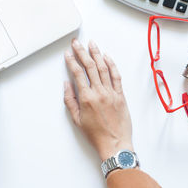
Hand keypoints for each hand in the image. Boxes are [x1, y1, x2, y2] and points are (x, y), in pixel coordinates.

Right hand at [64, 39, 132, 160]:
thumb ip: (70, 100)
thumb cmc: (96, 135)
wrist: (115, 144)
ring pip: (103, 68)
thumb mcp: (77, 120)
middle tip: (77, 43)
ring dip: (96, 54)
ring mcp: (111, 92)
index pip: (78, 73)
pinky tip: (107, 57)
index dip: (72, 61)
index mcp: (87, 98)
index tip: (68, 53)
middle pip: (90, 66)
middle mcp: (99, 92)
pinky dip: (112, 65)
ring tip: (92, 44)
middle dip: (82, 52)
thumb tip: (67, 85)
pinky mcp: (121, 95)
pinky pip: (116, 76)